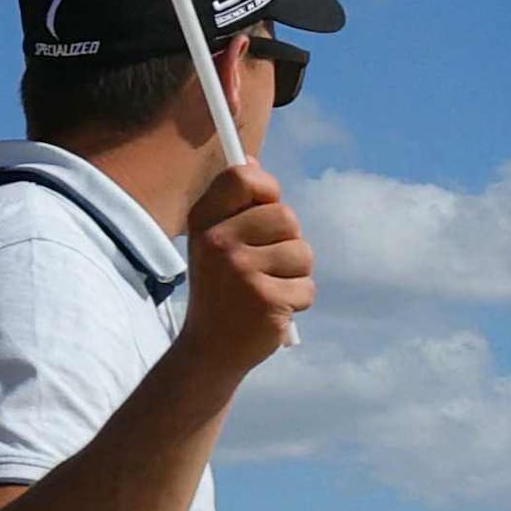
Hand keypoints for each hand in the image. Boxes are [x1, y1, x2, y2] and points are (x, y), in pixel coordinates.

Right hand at [181, 160, 310, 374]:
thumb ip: (233, 203)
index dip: (265, 189)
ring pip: (302, 253)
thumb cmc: (221, 289)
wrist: (210, 348)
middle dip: (287, 241)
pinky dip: (297, 300)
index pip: (243, 177)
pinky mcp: (266, 300)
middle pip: (286, 216)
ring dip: (295, 273)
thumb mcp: (214, 241)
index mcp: (204, 222)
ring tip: (268, 288)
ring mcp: (242, 272)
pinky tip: (272, 310)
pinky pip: (307, 287)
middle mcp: (218, 243)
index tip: (264, 208)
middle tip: (265, 264)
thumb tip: (251, 161)